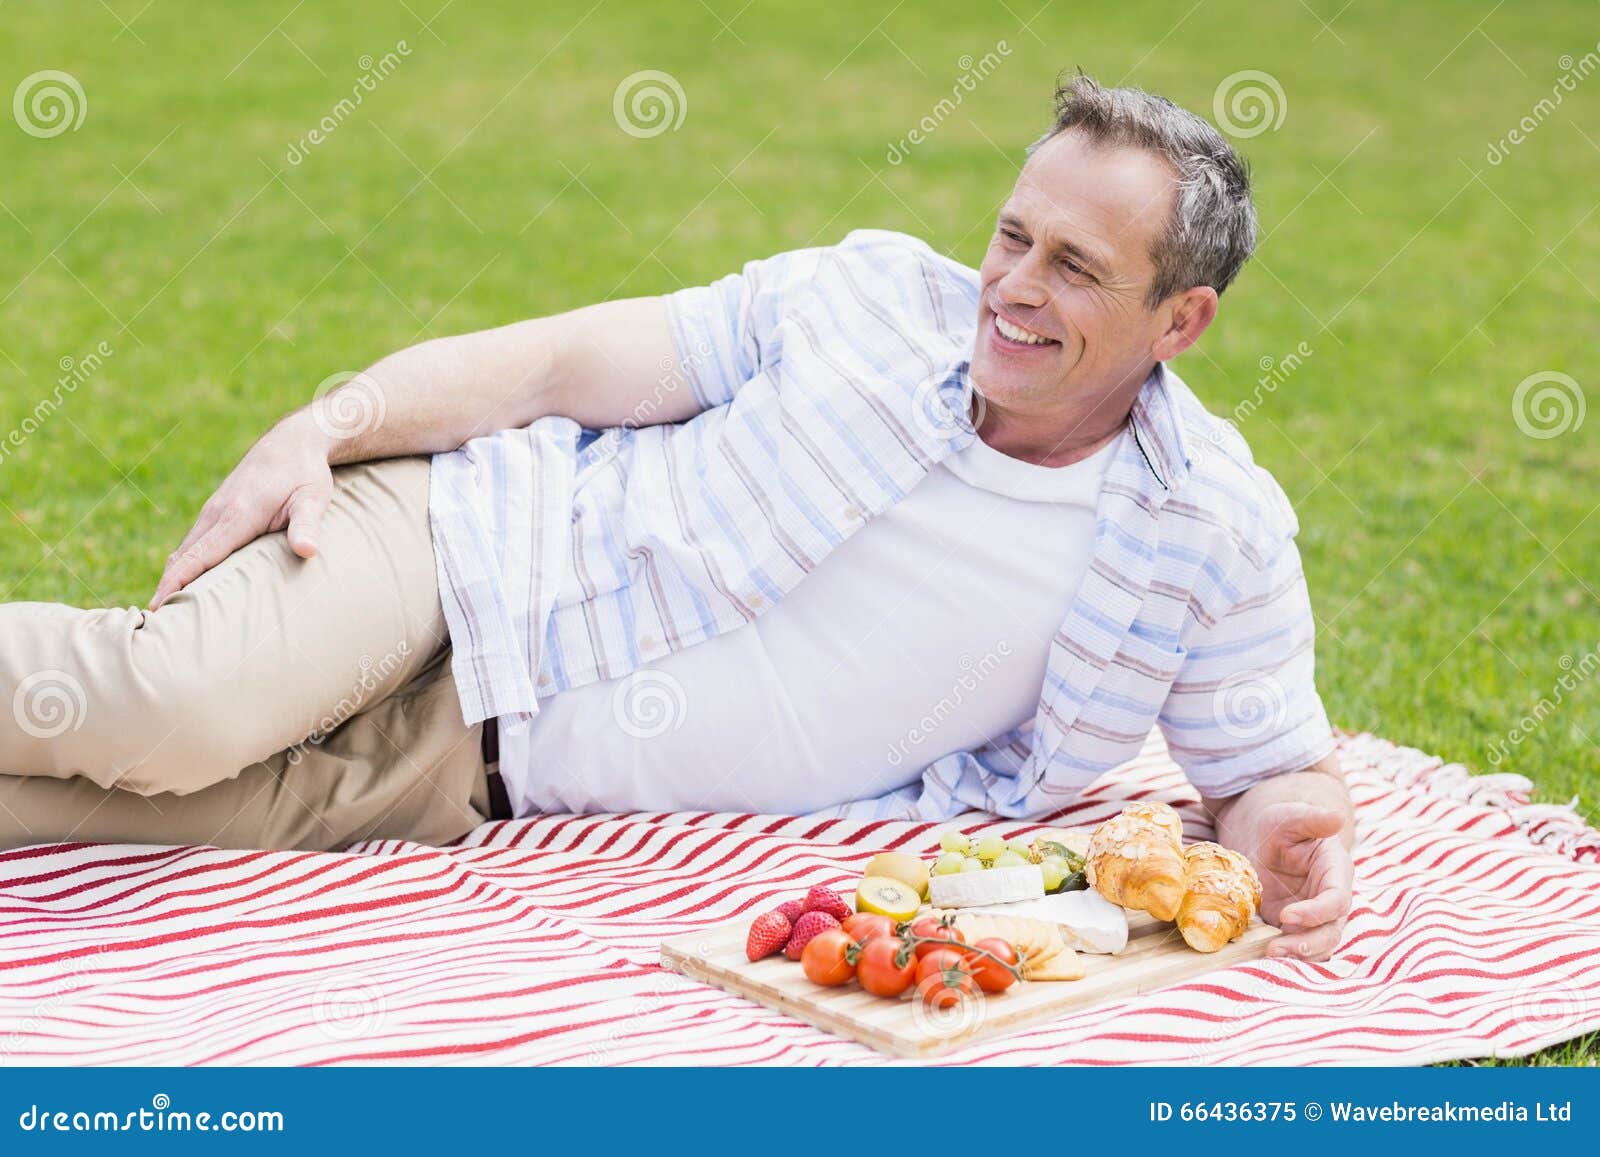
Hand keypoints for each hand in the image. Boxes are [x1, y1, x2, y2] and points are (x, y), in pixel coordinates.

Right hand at [150, 413, 334, 608]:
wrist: (291, 443)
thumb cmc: (305, 474)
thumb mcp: (313, 498)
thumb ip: (308, 525)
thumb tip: (308, 551)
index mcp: (237, 515)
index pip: (200, 555)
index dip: (177, 582)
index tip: (156, 607)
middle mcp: (217, 514)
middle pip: (184, 557)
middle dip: (167, 588)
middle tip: (153, 624)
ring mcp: (213, 511)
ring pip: (186, 550)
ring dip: (173, 578)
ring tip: (163, 613)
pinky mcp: (217, 512)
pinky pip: (194, 542)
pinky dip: (184, 564)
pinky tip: (182, 585)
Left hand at [1248, 802, 1354, 961]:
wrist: (1261, 840)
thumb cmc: (1279, 826)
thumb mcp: (1290, 817)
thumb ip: (1312, 819)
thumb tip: (1338, 816)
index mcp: (1335, 872)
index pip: (1337, 900)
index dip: (1316, 912)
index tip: (1285, 915)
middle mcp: (1330, 899)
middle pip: (1331, 931)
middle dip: (1308, 943)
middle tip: (1276, 948)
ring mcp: (1314, 916)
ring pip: (1318, 945)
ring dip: (1297, 954)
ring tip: (1268, 954)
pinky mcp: (1296, 927)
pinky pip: (1299, 947)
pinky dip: (1287, 955)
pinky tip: (1263, 955)